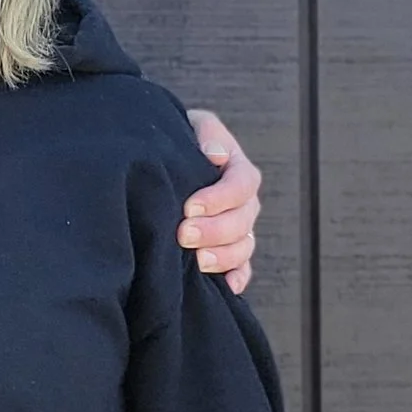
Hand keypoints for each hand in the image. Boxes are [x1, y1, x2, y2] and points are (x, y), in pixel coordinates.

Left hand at [180, 109, 260, 291]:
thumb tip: (216, 153)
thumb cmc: (181, 140)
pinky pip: (242, 268)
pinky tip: (227, 287)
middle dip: (215, 230)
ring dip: (224, 256)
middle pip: (243, 220)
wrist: (167, 159)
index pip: (242, 185)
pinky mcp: (229, 249)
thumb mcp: (193, 125)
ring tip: (198, 261)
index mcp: (238, 168)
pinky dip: (238, 278)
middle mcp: (244, 201)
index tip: (190, 206)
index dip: (219, 198)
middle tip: (183, 234)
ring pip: (244, 246)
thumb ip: (206, 133)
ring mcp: (239, 227)